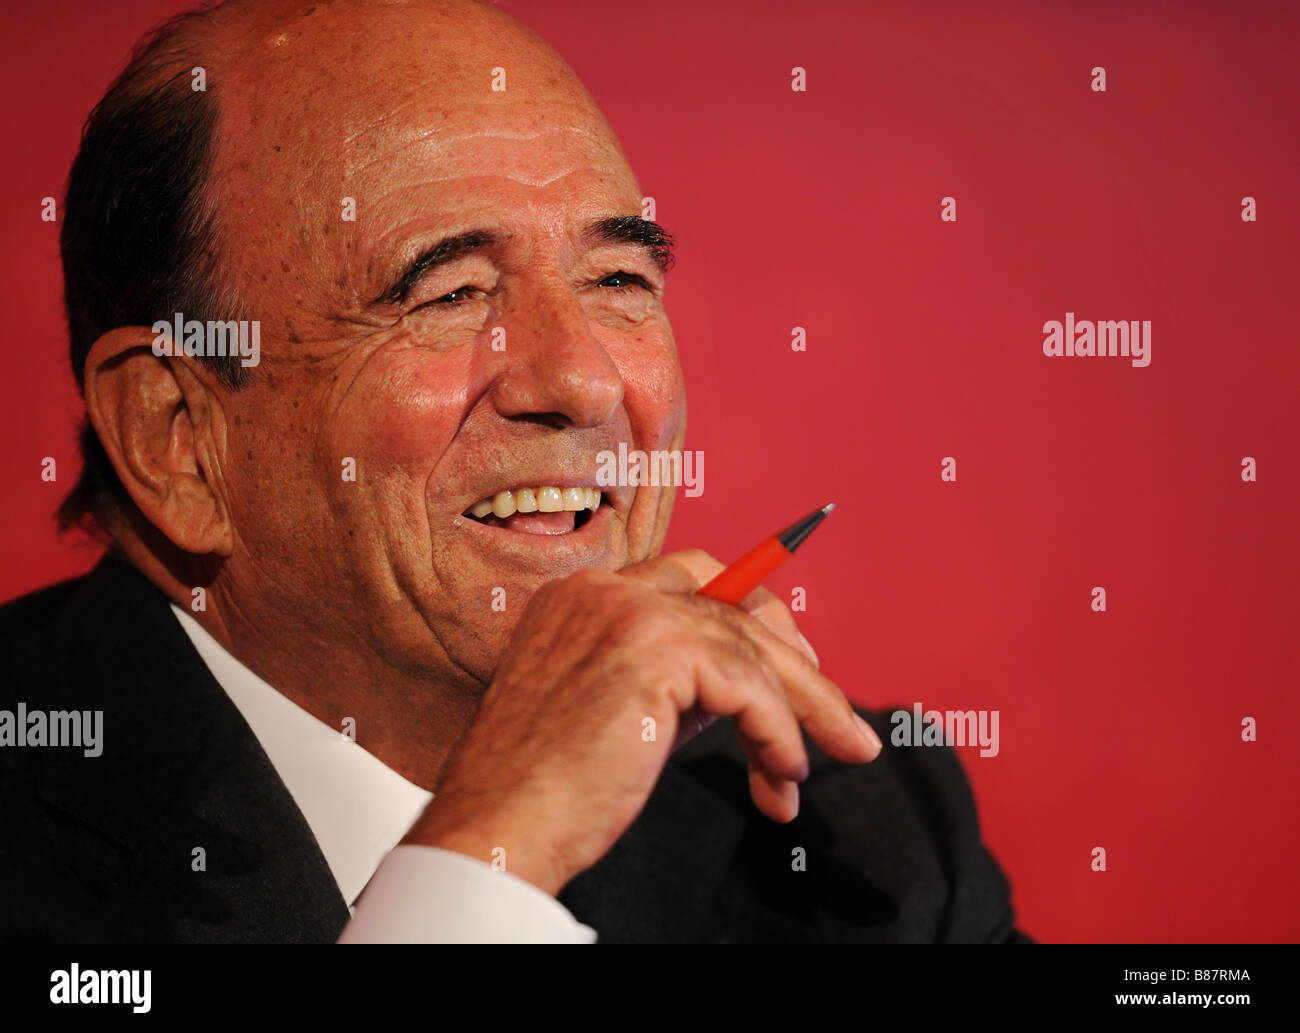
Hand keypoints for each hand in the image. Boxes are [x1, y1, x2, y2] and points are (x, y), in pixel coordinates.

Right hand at [402, 549, 881, 895]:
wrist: (499, 824)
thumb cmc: (544, 787)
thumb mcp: (614, 710)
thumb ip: (673, 682)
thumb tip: (747, 690)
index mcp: (584, 595)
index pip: (695, 576)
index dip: (752, 616)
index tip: (796, 658)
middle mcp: (604, 590)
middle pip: (733, 603)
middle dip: (794, 664)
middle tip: (836, 718)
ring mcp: (629, 613)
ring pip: (750, 646)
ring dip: (798, 712)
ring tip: (800, 771)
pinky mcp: (655, 650)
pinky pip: (749, 687)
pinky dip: (776, 734)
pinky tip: (780, 774)